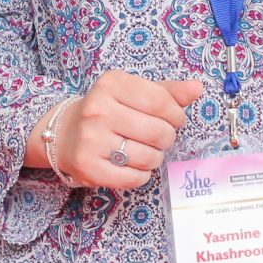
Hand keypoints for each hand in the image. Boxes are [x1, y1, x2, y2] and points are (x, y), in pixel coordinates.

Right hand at [50, 71, 207, 190]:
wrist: (65, 134)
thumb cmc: (108, 111)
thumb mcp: (133, 92)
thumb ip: (167, 91)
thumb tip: (197, 88)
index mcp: (111, 84)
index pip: (161, 102)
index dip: (176, 115)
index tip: (173, 119)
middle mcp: (98, 110)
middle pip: (158, 132)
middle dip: (166, 138)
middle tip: (157, 137)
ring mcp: (91, 139)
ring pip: (149, 158)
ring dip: (154, 158)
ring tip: (143, 150)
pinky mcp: (88, 167)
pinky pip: (134, 178)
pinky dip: (141, 175)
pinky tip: (132, 165)